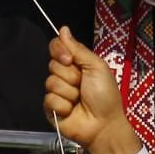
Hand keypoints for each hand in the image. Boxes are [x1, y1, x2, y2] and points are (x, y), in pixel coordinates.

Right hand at [44, 27, 141, 153]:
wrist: (104, 124)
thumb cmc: (105, 95)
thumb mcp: (96, 67)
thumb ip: (78, 49)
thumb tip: (63, 28)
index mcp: (75, 64)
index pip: (56, 48)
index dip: (59, 51)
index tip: (69, 59)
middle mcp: (64, 76)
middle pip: (52, 65)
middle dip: (69, 75)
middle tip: (82, 85)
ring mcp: (57, 92)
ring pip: (51, 82)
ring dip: (69, 92)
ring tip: (79, 100)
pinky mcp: (51, 108)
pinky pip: (49, 99)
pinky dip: (63, 105)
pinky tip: (72, 110)